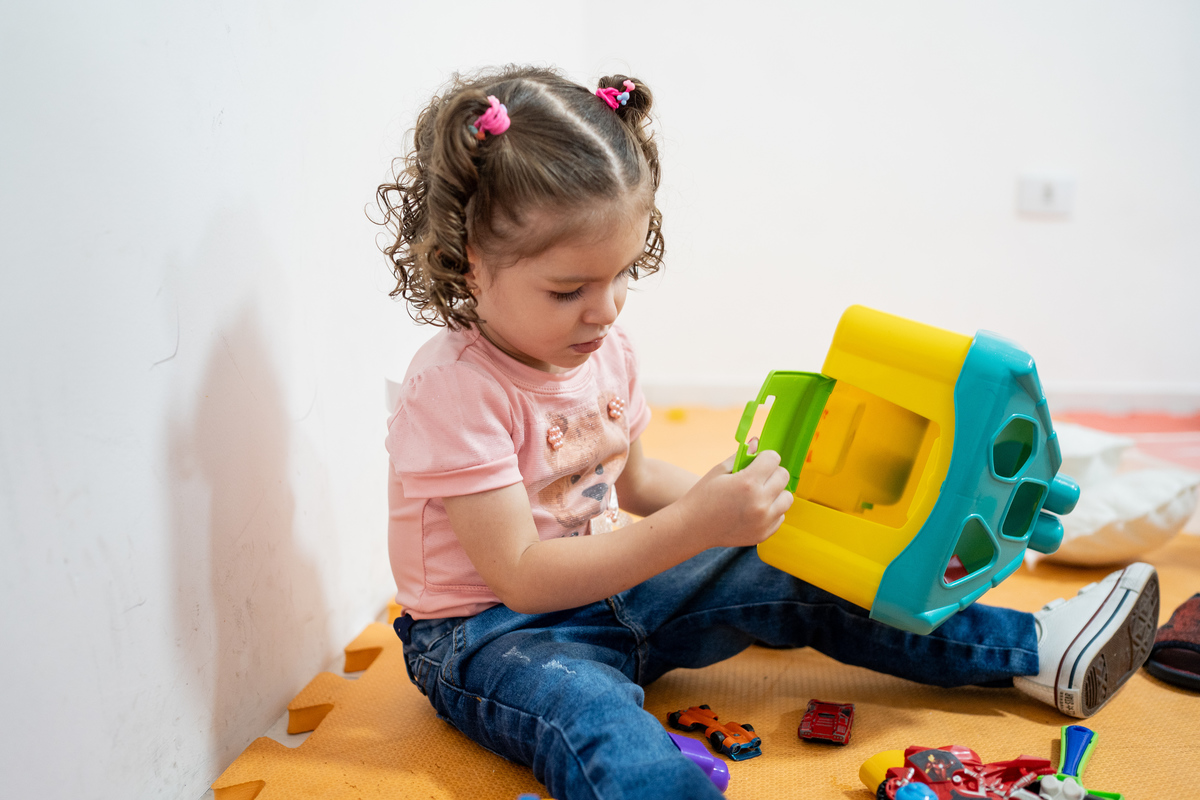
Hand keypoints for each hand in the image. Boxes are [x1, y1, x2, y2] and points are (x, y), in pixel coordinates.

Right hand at [678, 450, 793, 548]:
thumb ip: (742, 456)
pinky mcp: (764, 534)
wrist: (693, 528)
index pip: (773, 459)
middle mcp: (760, 503)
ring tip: (758, 494)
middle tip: (757, 477)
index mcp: (747, 483)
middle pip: (783, 476)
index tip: (758, 462)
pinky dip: (771, 511)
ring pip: (787, 497)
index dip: (765, 457)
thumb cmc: (704, 496)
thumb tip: (758, 442)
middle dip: (772, 473)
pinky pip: (780, 516)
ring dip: (776, 492)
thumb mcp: (719, 471)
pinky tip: (754, 510)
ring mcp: (764, 521)